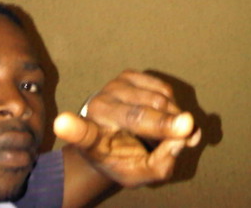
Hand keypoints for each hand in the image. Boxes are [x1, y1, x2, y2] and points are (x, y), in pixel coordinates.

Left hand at [54, 70, 200, 187]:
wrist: (114, 136)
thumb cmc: (124, 158)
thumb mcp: (140, 174)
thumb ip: (162, 163)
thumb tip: (183, 137)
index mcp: (91, 140)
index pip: (81, 134)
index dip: (73, 129)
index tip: (61, 123)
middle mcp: (97, 109)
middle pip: (137, 116)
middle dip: (166, 124)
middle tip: (188, 132)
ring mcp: (112, 88)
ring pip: (155, 100)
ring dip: (174, 117)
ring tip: (172, 133)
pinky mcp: (128, 75)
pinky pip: (162, 89)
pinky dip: (173, 105)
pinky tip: (168, 117)